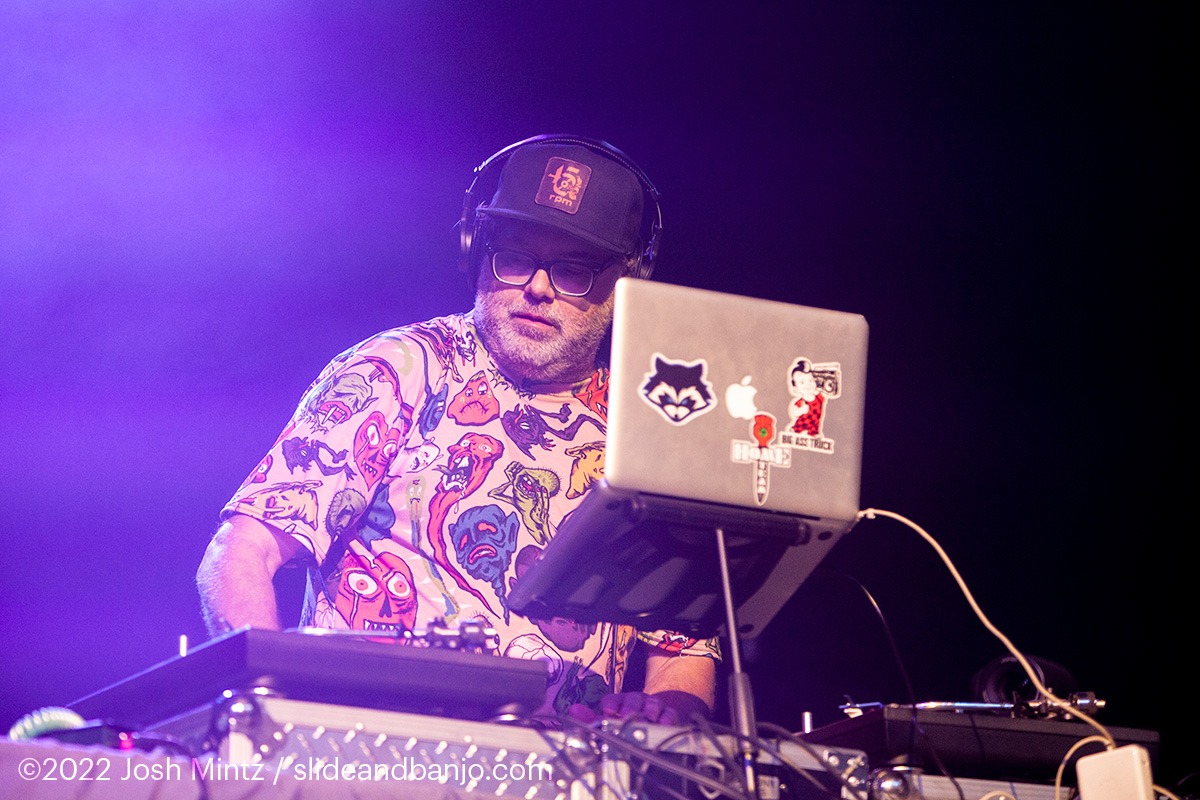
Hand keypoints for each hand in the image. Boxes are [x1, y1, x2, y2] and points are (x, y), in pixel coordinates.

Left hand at [566, 690, 706, 725]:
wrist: (653, 718)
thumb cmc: (627, 720)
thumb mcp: (608, 721)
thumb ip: (590, 719)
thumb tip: (572, 710)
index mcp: (620, 702)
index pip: (613, 699)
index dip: (611, 703)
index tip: (607, 710)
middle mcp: (637, 701)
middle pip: (634, 700)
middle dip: (630, 708)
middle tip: (626, 716)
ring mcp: (653, 706)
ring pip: (652, 704)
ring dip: (649, 711)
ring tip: (647, 719)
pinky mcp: (668, 714)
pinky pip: (669, 714)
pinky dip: (667, 718)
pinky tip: (663, 723)